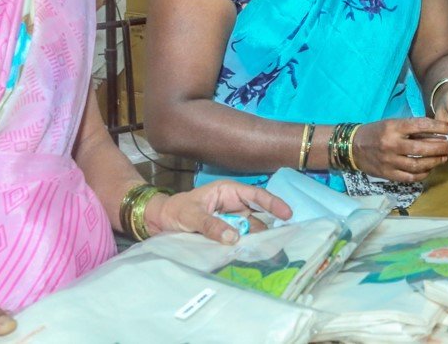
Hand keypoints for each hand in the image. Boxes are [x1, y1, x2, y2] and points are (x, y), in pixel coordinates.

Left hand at [144, 180, 291, 244]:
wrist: (161, 222)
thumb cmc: (176, 210)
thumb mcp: (191, 215)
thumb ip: (210, 225)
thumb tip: (234, 237)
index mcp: (227, 192)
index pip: (255, 195)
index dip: (272, 203)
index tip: (287, 213)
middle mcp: (234, 205)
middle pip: (258, 215)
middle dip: (270, 227)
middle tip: (282, 242)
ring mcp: (232, 220)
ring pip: (252, 230)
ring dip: (259, 240)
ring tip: (271, 254)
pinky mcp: (227, 234)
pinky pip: (241, 240)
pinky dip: (248, 247)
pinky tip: (255, 256)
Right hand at [351, 117, 447, 182]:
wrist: (352, 147)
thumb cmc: (375, 133)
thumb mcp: (391, 124)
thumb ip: (410, 129)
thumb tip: (436, 133)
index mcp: (392, 128)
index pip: (420, 125)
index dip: (437, 127)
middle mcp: (391, 144)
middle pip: (422, 148)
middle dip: (441, 148)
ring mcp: (390, 161)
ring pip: (418, 164)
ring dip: (435, 162)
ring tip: (443, 158)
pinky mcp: (388, 174)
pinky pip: (410, 177)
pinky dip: (423, 174)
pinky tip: (429, 169)